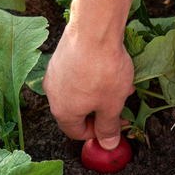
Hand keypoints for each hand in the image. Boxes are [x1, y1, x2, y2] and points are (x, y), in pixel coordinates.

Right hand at [42, 25, 133, 149]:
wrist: (94, 29)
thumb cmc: (103, 70)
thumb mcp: (112, 105)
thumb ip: (109, 128)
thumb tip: (107, 145)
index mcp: (63, 111)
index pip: (76, 132)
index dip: (98, 133)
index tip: (115, 125)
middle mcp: (53, 94)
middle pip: (77, 111)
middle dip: (102, 110)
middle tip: (121, 104)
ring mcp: (55, 73)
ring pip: (79, 91)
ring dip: (101, 92)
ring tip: (121, 84)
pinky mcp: (60, 55)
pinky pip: (77, 73)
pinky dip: (93, 76)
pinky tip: (111, 67)